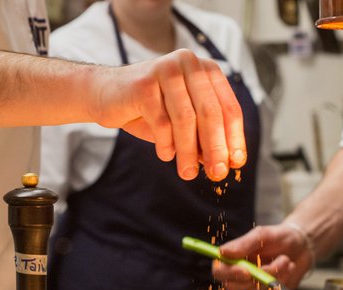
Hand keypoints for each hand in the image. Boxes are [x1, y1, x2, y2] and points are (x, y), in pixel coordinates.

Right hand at [90, 49, 246, 181]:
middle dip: (216, 147)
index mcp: (206, 71)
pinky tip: (166, 155)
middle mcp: (189, 64)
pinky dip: (166, 144)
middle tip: (217, 174)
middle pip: (210, 112)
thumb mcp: (181, 123)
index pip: (228, 108)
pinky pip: (161, 122)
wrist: (106, 94)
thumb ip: (203, 136)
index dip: (234, 138)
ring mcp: (165, 70)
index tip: (236, 163)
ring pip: (185, 118)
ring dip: (189, 151)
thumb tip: (225, 163)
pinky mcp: (143, 84)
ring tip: (188, 173)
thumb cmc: (149, 109)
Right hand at [212, 223, 313, 289]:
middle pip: (231, 286)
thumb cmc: (280, 237)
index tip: (247, 270)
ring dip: (274, 273)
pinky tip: (288, 268)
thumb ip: (243, 244)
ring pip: (255, 289)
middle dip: (255, 276)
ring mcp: (252, 285)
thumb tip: (222, 252)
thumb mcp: (262, 235)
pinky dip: (282, 279)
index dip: (229, 273)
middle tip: (275, 264)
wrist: (302, 247)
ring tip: (285, 259)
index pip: (219, 271)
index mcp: (233, 257)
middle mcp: (239, 273)